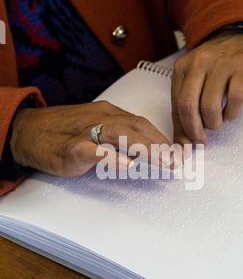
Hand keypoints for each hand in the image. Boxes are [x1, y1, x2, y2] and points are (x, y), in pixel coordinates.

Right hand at [11, 101, 171, 176]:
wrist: (28, 132)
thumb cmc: (64, 133)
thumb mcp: (95, 130)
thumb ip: (118, 139)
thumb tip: (144, 154)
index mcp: (108, 113)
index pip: (142, 123)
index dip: (162, 138)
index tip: (178, 153)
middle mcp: (100, 118)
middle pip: (136, 126)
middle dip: (161, 144)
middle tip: (178, 161)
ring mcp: (86, 132)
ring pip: (120, 134)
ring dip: (146, 148)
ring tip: (164, 161)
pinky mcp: (71, 147)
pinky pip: (93, 150)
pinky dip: (111, 156)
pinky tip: (127, 164)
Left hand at [171, 29, 242, 144]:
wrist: (239, 37)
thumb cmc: (214, 65)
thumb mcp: (194, 80)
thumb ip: (186, 108)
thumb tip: (182, 142)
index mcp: (182, 68)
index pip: (176, 105)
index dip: (182, 129)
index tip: (188, 142)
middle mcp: (198, 64)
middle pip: (189, 106)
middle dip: (194, 129)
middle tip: (201, 138)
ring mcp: (221, 64)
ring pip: (210, 105)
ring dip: (214, 123)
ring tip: (218, 122)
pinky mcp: (242, 67)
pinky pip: (235, 98)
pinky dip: (232, 113)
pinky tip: (230, 113)